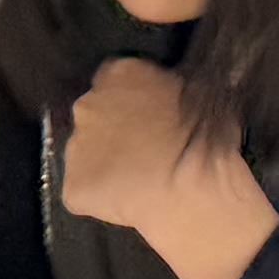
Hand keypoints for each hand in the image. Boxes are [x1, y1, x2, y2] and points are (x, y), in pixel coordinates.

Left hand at [58, 62, 278, 278]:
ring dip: (103, 164)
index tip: (146, 120)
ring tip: (135, 182)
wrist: (190, 186)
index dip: (130, 104)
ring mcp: (75, 146)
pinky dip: (99, 199)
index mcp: (120, 73)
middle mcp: (88, 104)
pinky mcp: (73, 186)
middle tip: (140, 153)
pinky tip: (126, 204)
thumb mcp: (197, 94)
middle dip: (111, 132)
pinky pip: (83, 192)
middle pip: (93, 115)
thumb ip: (168, 90)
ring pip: (84, 155)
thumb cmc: (205, 137)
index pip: (114, 81)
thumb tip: (169, 98)